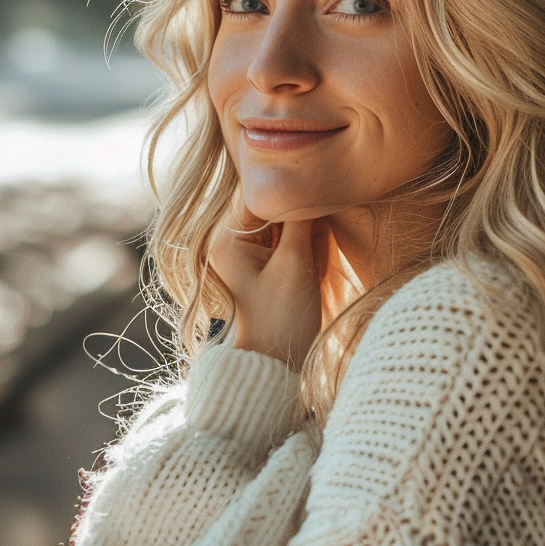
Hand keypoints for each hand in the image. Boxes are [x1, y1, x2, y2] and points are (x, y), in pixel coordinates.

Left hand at [209, 200, 327, 369]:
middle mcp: (230, 240)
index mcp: (227, 237)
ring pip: (284, 223)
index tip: (317, 205)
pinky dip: (304, 248)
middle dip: (301, 218)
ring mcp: (245, 252)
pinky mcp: (261, 264)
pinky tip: (309, 270)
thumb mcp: (295, 263)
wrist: (275, 364)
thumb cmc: (282, 317)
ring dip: (305, 235)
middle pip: (273, 206)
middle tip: (312, 246)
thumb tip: (309, 181)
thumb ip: (301, 218)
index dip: (293, 194)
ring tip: (309, 264)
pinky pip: (287, 240)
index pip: (262, 192)